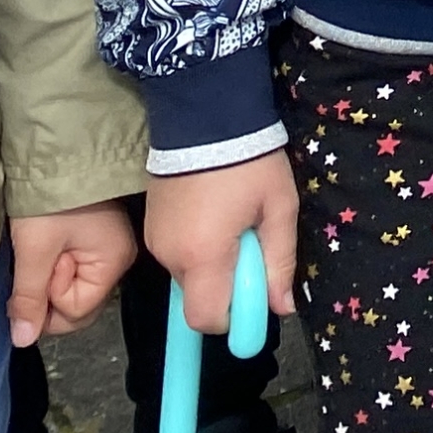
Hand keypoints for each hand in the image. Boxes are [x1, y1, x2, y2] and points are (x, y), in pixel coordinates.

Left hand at [8, 200, 137, 345]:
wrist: (57, 151)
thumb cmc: (50, 200)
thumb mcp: (34, 249)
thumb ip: (30, 298)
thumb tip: (23, 341)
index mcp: (113, 262)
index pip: (76, 311)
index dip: (49, 298)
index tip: (41, 265)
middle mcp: (118, 260)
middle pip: (79, 306)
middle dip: (49, 294)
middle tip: (36, 262)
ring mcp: (108, 250)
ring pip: (73, 290)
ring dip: (49, 280)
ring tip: (40, 251)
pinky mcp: (95, 241)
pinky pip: (73, 272)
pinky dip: (53, 267)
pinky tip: (44, 250)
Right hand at [146, 151, 298, 333]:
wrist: (204, 113)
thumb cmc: (249, 162)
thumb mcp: (279, 208)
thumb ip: (279, 262)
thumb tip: (282, 309)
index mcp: (202, 256)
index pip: (206, 319)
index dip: (234, 317)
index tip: (255, 292)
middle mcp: (170, 256)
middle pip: (199, 297)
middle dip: (228, 284)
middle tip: (251, 242)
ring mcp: (155, 241)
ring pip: (189, 276)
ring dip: (214, 263)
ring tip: (233, 219)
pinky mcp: (150, 227)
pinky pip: (177, 255)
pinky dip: (198, 247)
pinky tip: (214, 212)